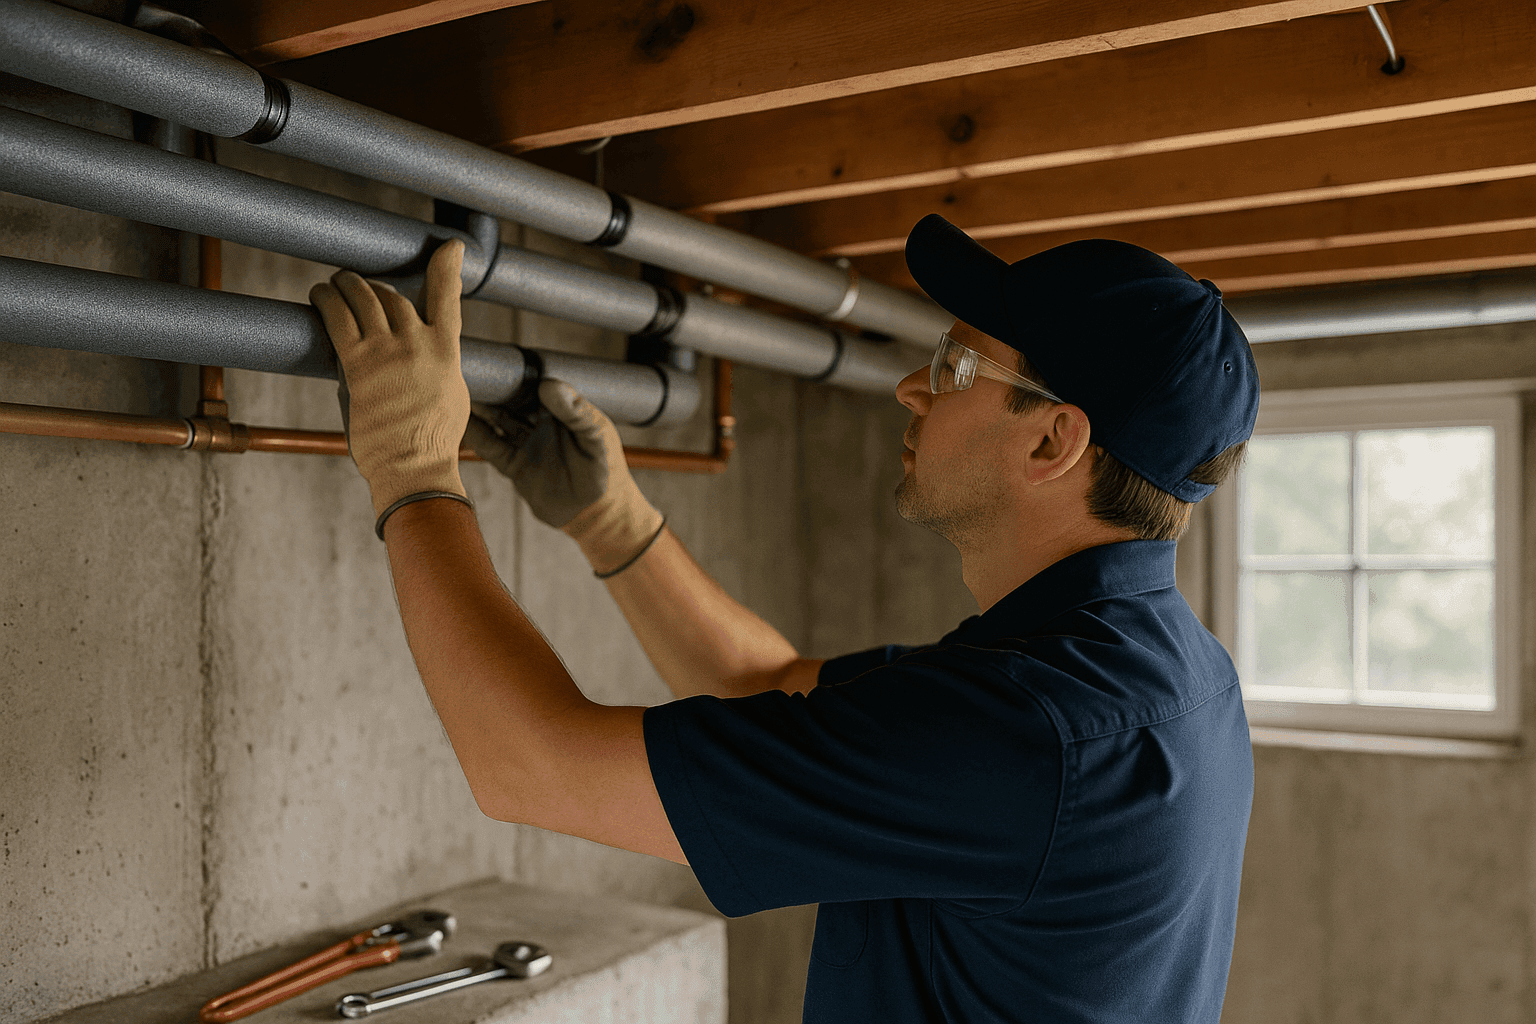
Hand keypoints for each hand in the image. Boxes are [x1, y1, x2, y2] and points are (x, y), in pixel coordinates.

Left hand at [310, 240, 469, 518]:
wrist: (414, 467)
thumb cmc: (431, 442)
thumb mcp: (450, 396)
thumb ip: (434, 366)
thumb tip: (410, 354)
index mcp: (447, 352)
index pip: (449, 297)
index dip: (448, 267)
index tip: (451, 246)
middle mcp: (419, 343)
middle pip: (393, 296)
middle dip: (375, 286)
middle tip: (360, 286)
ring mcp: (388, 352)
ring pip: (364, 299)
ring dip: (348, 285)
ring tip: (335, 282)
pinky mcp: (357, 364)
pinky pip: (337, 318)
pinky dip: (326, 300)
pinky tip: (319, 295)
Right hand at [465, 379, 663, 574]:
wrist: (597, 514)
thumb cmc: (605, 471)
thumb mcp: (596, 437)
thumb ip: (576, 412)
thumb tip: (549, 385)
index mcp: (562, 410)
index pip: (536, 384)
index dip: (518, 373)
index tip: (499, 361)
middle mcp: (541, 423)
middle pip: (511, 399)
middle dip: (493, 386)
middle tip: (471, 370)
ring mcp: (526, 443)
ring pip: (497, 419)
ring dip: (480, 407)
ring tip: (459, 391)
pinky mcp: (514, 466)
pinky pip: (491, 446)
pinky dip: (475, 434)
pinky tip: (462, 421)